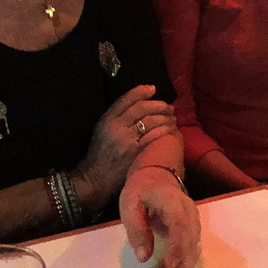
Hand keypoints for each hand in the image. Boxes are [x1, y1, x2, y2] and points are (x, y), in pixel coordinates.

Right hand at [73, 85, 177, 209]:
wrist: (95, 179)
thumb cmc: (99, 154)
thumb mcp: (101, 130)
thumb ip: (116, 116)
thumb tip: (138, 104)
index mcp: (107, 119)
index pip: (126, 99)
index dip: (141, 91)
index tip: (153, 89)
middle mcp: (117, 126)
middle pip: (142, 108)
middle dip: (158, 105)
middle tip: (169, 106)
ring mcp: (127, 139)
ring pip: (151, 121)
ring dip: (165, 117)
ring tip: (172, 117)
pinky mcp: (136, 152)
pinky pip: (154, 136)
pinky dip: (165, 130)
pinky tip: (171, 130)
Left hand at [120, 167, 200, 267]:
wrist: (157, 176)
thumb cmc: (141, 189)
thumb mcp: (129, 203)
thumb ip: (136, 229)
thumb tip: (143, 257)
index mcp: (173, 201)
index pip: (180, 226)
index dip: (176, 248)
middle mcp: (189, 212)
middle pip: (189, 243)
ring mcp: (194, 222)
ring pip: (193, 251)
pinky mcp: (193, 231)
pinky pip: (191, 252)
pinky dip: (180, 267)